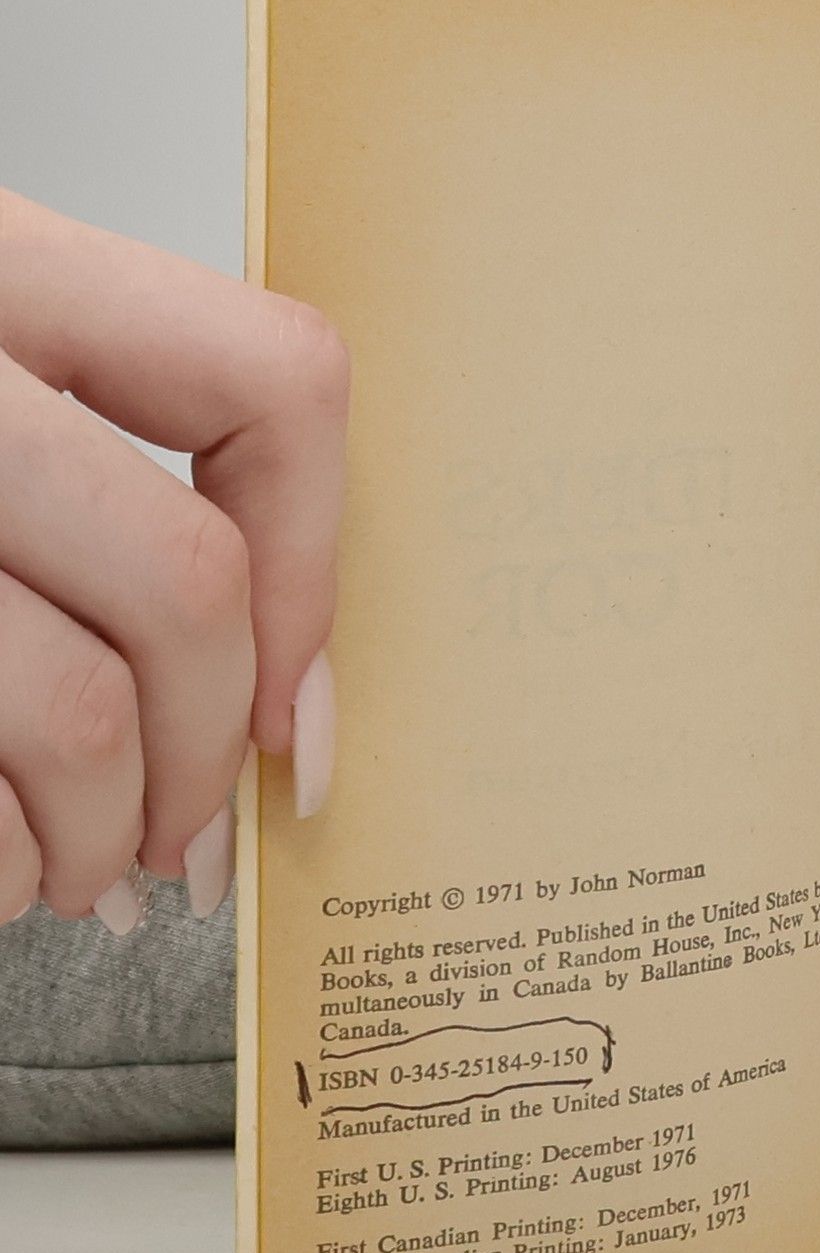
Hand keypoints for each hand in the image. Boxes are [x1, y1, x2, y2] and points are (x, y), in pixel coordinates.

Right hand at [0, 190, 345, 929]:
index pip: (271, 381)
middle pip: (184, 583)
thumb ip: (94, 488)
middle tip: (181, 838)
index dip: (312, 566)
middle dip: (204, 754)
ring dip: (99, 837)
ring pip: (76, 712)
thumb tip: (274, 698)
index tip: (289, 697)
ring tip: (75, 871)